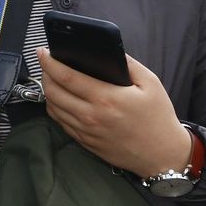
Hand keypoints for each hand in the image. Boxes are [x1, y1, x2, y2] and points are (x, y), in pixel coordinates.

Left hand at [38, 48, 190, 179]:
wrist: (162, 155)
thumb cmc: (158, 118)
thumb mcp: (150, 83)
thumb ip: (128, 64)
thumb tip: (110, 50)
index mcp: (106, 98)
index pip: (67, 77)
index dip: (50, 62)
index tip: (43, 52)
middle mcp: (91, 116)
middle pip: (54, 92)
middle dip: (45, 74)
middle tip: (46, 63)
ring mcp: (86, 132)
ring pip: (54, 108)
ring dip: (47, 91)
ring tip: (50, 78)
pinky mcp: (86, 143)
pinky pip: (61, 123)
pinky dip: (55, 108)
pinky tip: (59, 99)